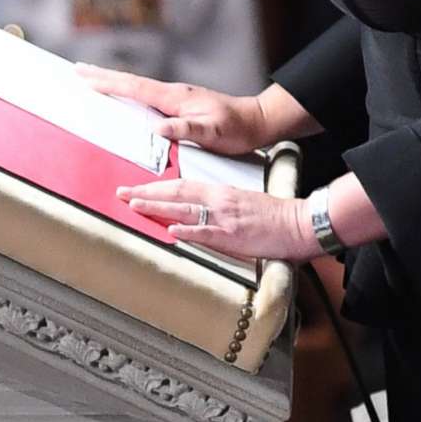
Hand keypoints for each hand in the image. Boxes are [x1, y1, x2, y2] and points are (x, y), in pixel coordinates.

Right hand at [74, 65, 266, 154]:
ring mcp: (176, 97)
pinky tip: (124, 95)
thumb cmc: (236, 129)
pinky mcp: (179, 104)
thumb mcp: (213, 133)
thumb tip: (158, 128)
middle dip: (103, 76)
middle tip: (77, 69)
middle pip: (131, 82)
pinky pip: (145, 95)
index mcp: (175, 97)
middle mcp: (173, 93)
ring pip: (136, 86)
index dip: (109, 83)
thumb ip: (186, 129)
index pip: (135, 88)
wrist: (257, 121)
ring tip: (92, 78)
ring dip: (113, 81)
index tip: (85, 77)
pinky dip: (128, 91)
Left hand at [118, 179, 318, 261]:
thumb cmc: (272, 216)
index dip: (155, 186)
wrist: (298, 223)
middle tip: (121, 193)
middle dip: (146, 193)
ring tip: (134, 205)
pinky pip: (207, 232)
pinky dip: (188, 231)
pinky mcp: (233, 236)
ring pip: (185, 209)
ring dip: (158, 206)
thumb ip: (216, 204)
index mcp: (219, 193)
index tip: (134, 188)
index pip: (180, 185)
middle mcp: (218, 201)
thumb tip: (194, 210)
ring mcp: (224, 218)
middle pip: (176, 193)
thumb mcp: (240, 202)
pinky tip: (171, 230)